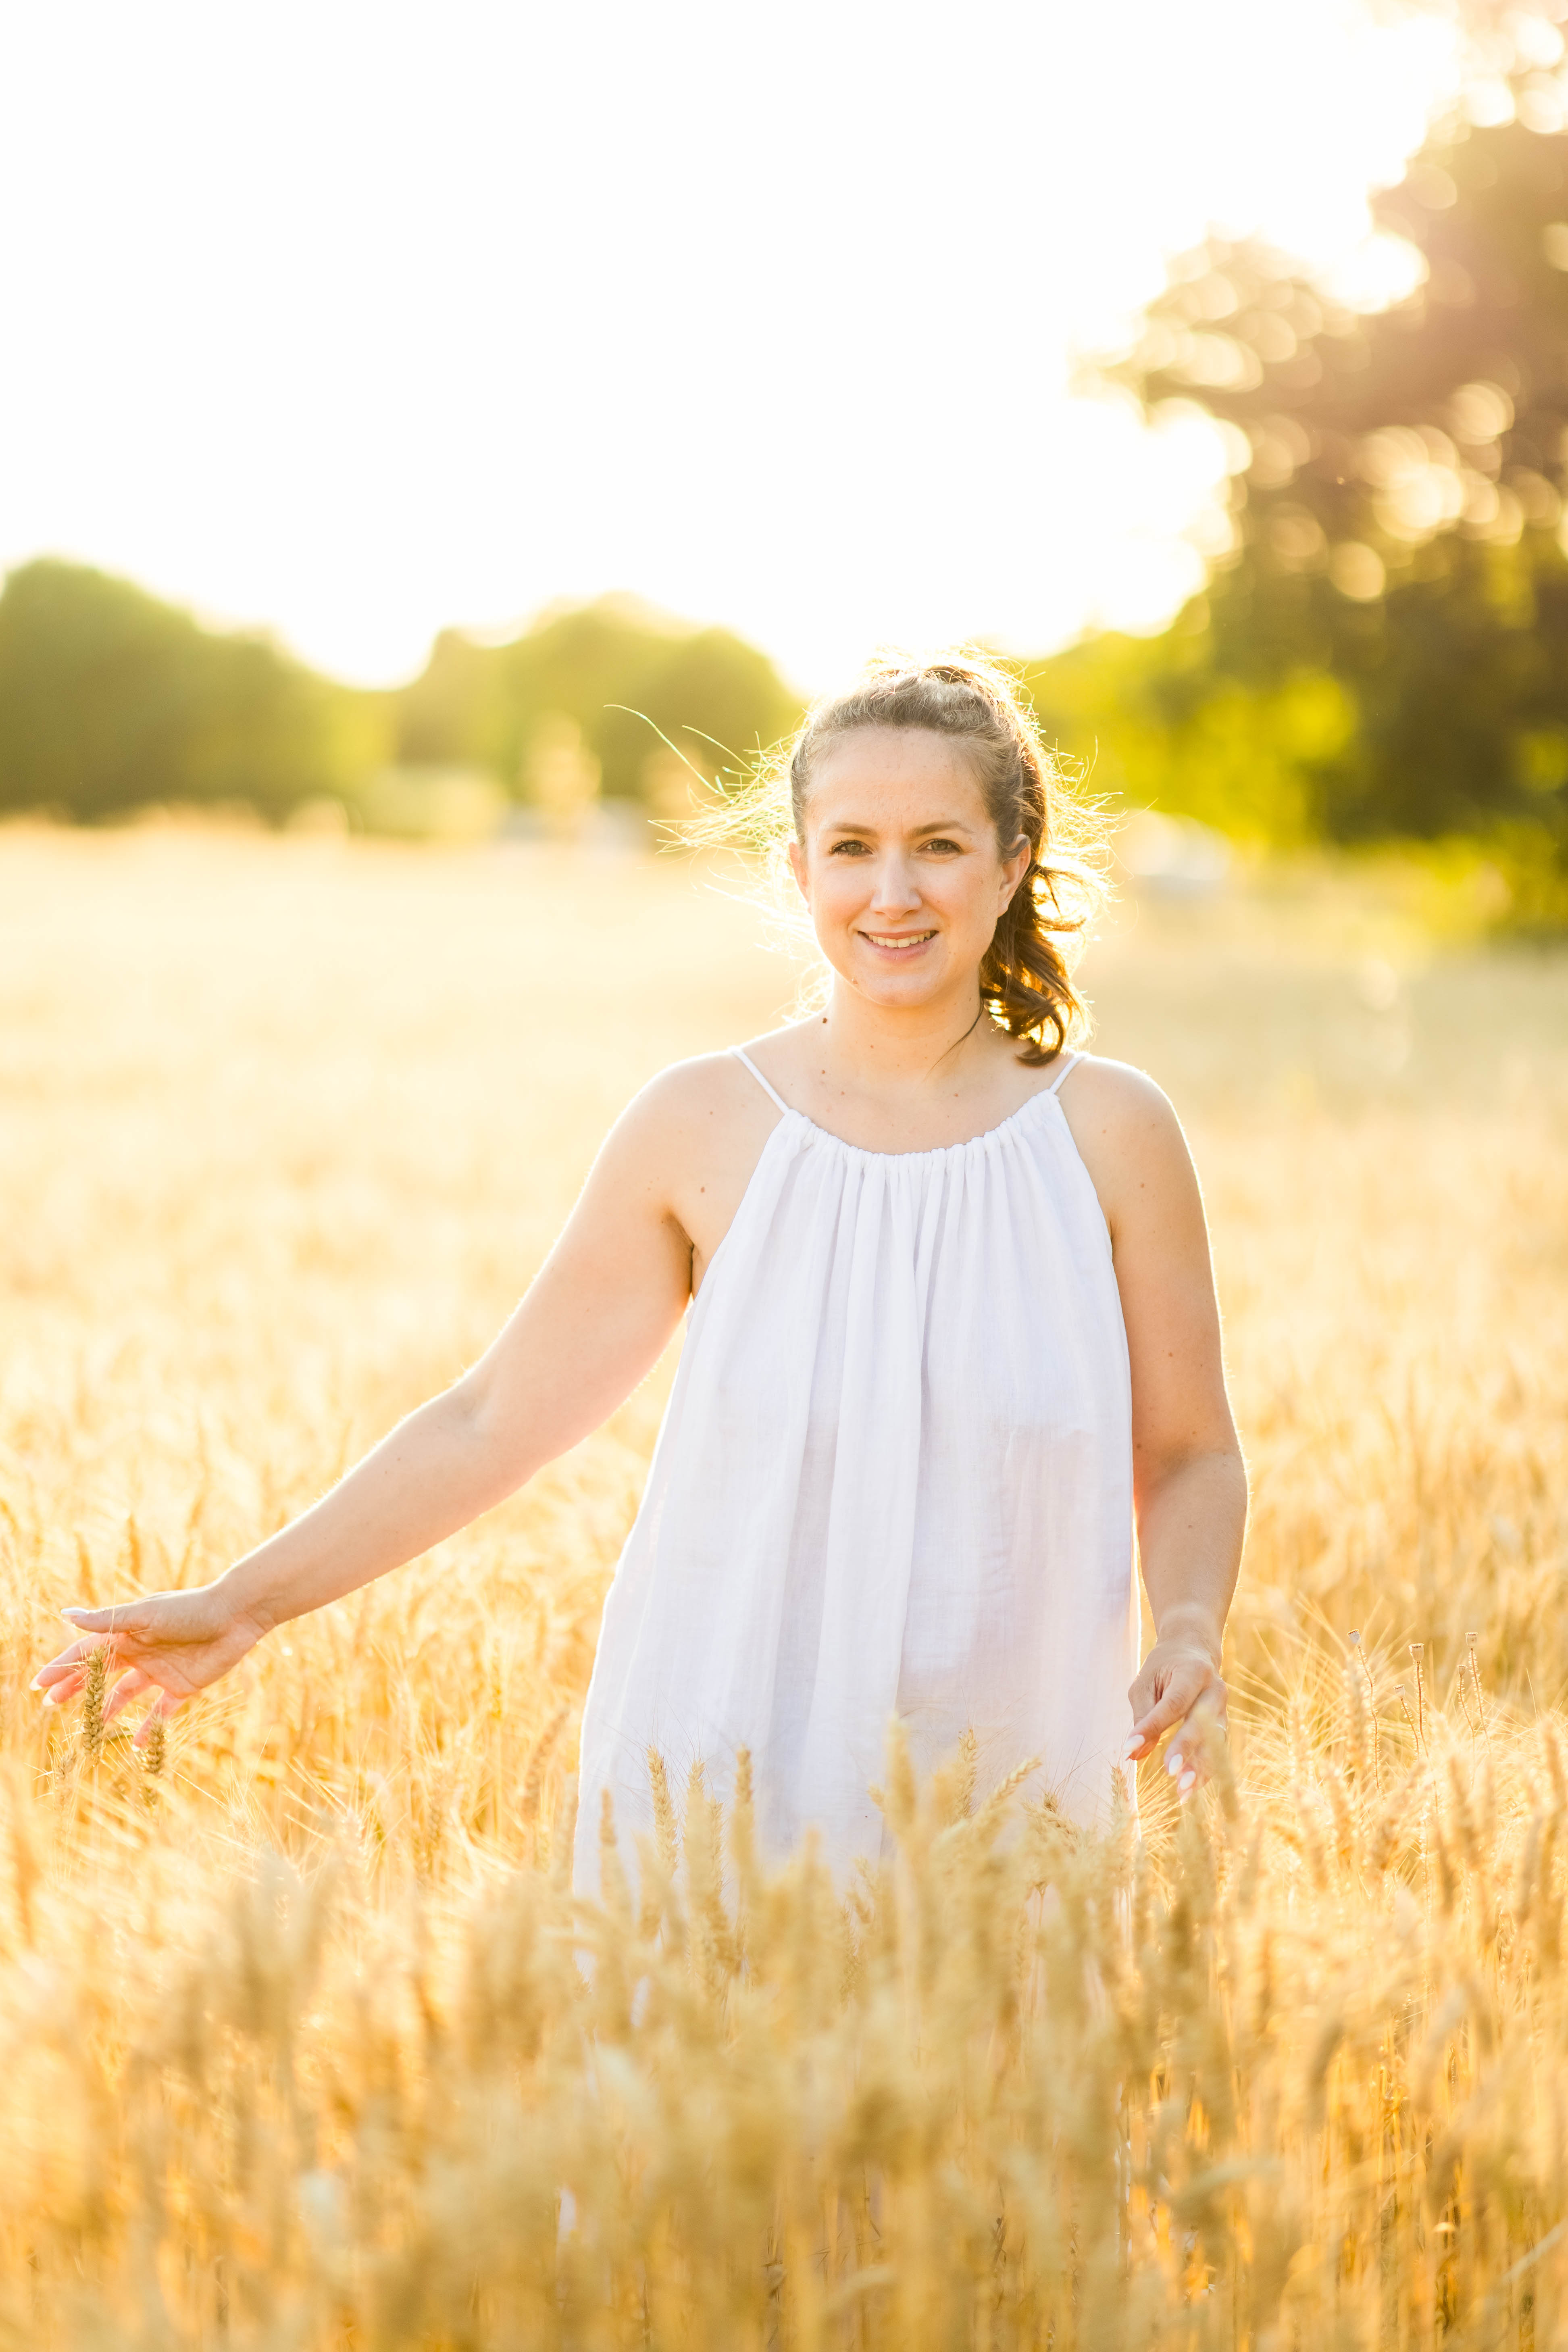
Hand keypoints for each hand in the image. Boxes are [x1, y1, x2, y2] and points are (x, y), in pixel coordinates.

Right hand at [32, 1586, 267, 1747]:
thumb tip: (65, 1614)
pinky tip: (134, 1745)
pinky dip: (149, 1728)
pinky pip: (160, 1712)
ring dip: (108, 1710)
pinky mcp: (182, 1687)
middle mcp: (140, 1652)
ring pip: (126, 1695)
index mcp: (128, 1634)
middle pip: (101, 1674)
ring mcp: (160, 1671)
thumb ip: (107, 1620)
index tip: (39, 1684)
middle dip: (75, 1688)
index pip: (87, 1653)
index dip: (62, 1667)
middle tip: (51, 1706)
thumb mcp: (146, 1614)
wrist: (236, 1616)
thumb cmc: (190, 1609)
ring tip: (90, 1729)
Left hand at [1125, 1631, 1226, 1795]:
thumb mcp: (1145, 1682)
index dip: (1153, 1726)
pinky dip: (1205, 1771)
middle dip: (1186, 1749)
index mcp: (1193, 1672)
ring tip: (1183, 1791)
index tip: (1130, 1747)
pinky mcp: (1224, 1725)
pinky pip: (1217, 1751)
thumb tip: (1135, 1754)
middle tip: (1169, 1773)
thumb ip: (1143, 1716)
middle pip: (1202, 1723)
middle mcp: (1215, 1690)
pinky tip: (1190, 1789)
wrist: (1195, 1652)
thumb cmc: (1164, 1667)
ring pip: (1215, 1742)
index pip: (1173, 1703)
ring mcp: (1224, 1709)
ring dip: (1200, 1768)